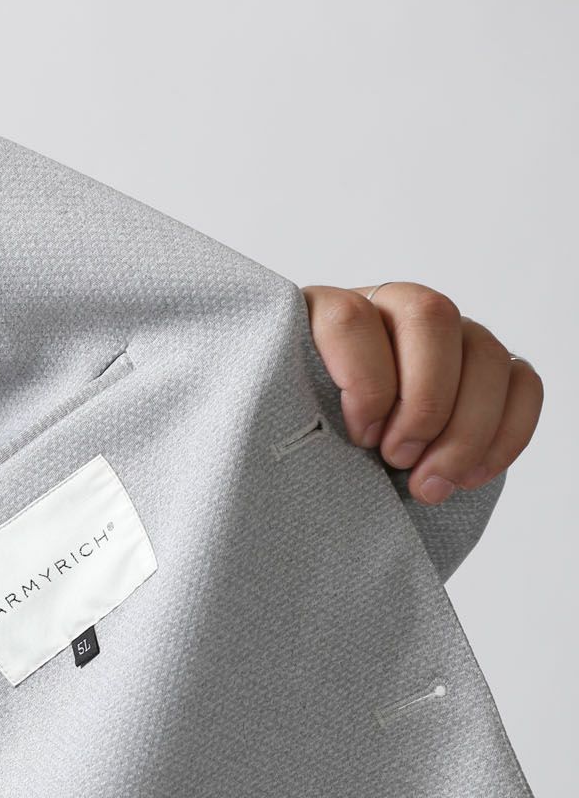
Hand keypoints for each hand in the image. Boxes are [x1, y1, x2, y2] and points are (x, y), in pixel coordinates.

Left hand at [299, 282, 543, 504]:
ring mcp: (444, 338)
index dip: (362, 380)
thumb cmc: (293, 453)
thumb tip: (317, 441)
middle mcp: (389, 311)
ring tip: (431, 486)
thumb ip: (285, 424)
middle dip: (423, 402)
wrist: (319, 474)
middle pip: (432, 317)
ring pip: (484, 351)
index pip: (348, 317)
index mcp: (322, 315)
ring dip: (467, 428)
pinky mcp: (483, 371)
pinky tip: (472, 476)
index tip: (358, 437)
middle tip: (398, 462)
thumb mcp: (275, 433)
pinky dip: (507, 433)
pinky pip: (522, 382)